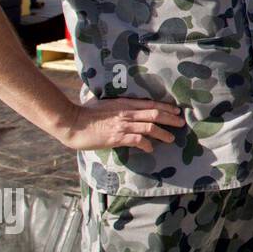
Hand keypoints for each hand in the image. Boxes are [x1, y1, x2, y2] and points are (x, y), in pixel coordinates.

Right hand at [56, 97, 184, 153]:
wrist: (71, 122)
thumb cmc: (84, 113)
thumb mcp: (102, 102)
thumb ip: (115, 104)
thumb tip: (119, 105)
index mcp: (124, 103)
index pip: (150, 104)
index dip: (165, 107)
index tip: (176, 111)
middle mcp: (126, 113)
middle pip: (155, 114)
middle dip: (170, 119)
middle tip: (181, 123)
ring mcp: (122, 125)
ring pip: (150, 127)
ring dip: (163, 133)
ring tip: (171, 138)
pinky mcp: (117, 137)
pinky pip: (138, 140)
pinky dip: (147, 145)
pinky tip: (151, 149)